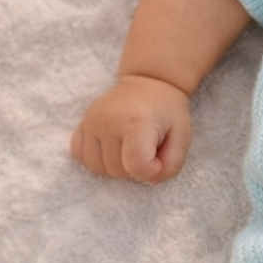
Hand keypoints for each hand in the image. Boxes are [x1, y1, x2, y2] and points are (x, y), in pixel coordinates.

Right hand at [70, 74, 192, 183]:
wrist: (148, 82)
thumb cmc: (167, 112)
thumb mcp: (182, 136)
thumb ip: (171, 164)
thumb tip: (149, 180)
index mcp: (136, 122)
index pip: (137, 166)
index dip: (153, 170)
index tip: (160, 156)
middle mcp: (108, 121)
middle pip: (118, 170)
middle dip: (136, 168)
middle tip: (147, 147)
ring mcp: (91, 122)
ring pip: (98, 168)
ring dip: (117, 166)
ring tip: (130, 147)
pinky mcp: (82, 124)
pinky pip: (81, 156)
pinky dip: (97, 159)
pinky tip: (112, 147)